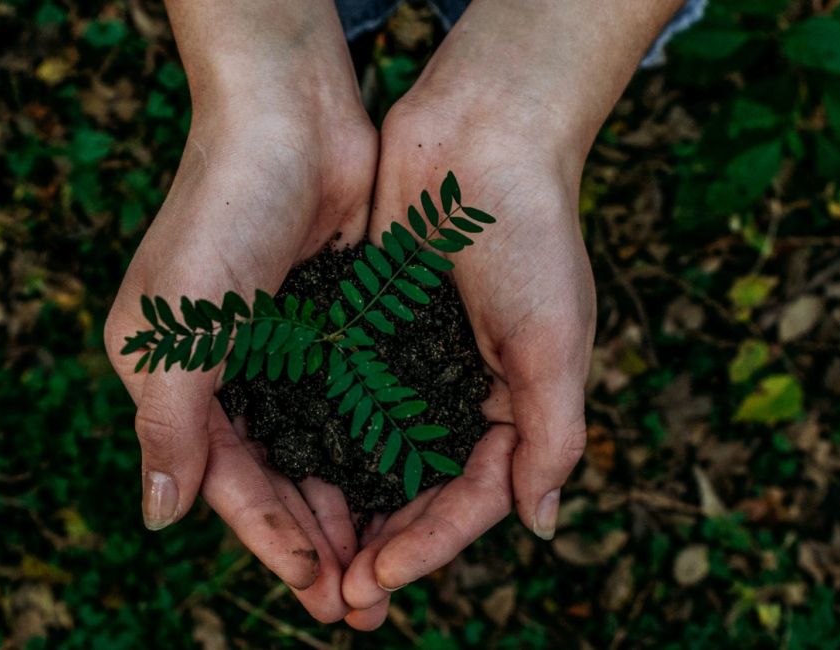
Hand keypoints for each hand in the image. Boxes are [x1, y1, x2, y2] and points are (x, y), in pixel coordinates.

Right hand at [104, 0, 376, 620]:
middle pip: (274, 478)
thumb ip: (170, 424)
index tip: (317, 588)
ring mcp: (282, 350)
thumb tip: (157, 518)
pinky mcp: (333, 326)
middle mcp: (224, 372)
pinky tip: (406, 489)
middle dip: (315, 543)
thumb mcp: (179, 326)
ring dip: (349, 509)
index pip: (223, 480)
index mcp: (172, 377)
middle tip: (363, 605)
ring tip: (388, 566)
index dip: (268, 538)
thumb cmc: (220, 212)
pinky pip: (353, 406)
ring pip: (317, 451)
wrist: (290, 115)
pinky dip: (374, 450)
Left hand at [339, 98, 594, 627]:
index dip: (428, 546)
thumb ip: (552, 436)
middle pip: (417, 493)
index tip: (377, 580)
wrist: (482, 134)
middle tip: (336, 600)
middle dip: (381, 548)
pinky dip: (318, 441)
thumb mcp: (555, 342)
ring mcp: (411, 364)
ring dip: (344, 510)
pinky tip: (284, 476)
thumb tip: (540, 526)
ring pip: (372, 457)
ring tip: (307, 560)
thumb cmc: (531, 236)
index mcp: (514, 406)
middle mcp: (460, 394)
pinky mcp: (368, 330)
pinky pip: (340, 400)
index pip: (471, 499)